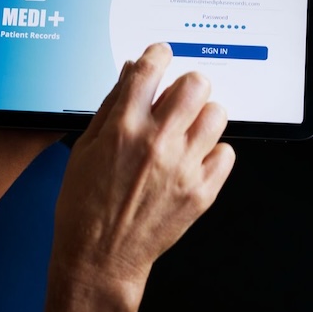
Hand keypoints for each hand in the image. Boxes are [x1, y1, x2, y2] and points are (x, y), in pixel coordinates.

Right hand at [50, 42, 234, 295]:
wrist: (100, 257)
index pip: (150, 69)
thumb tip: (132, 72)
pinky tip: (196, 159)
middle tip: (181, 97)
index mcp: (123, 127)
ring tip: (190, 129)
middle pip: (196, 85)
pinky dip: (214, 153)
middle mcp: (157, 142)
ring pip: (217, 115)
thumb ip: (111, 105)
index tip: (162, 55)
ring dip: (204, 116)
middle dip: (188, 84)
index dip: (159, 54)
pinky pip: (227, 154)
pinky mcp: (201, 192)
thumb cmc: (85, 206)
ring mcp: (183, 167)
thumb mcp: (86, 147)